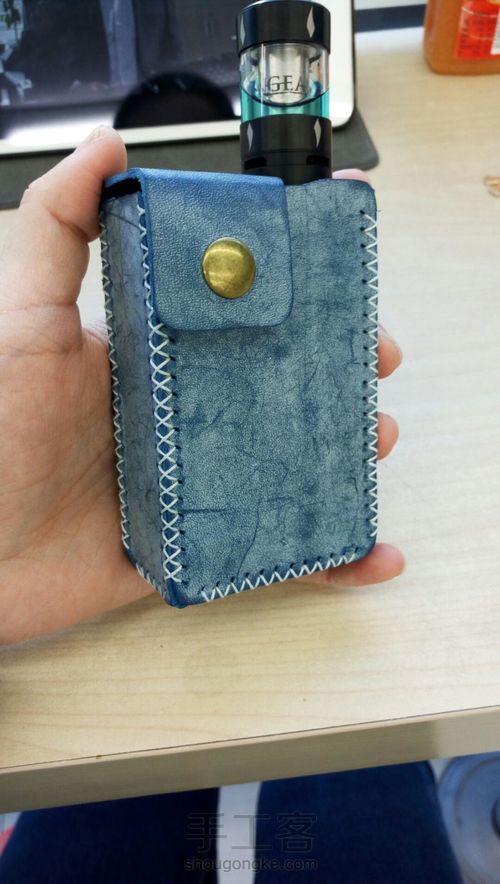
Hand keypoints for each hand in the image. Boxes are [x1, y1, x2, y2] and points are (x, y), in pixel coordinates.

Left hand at [0, 130, 402, 644]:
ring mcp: (198, 481)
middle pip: (282, 385)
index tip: (346, 279)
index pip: (243, 316)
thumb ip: (56, 230)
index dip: (301, 297)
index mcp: (157, 356)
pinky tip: (375, 552)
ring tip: (374, 438)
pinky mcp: (202, 545)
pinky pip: (276, 554)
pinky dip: (330, 560)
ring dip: (348, 451)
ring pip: (293, 461)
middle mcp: (185, 414)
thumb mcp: (22, 319)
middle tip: (375, 361)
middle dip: (340, 370)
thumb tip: (106, 148)